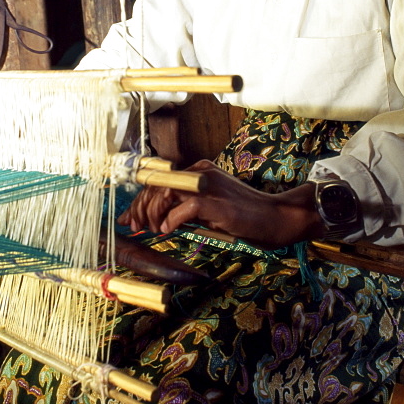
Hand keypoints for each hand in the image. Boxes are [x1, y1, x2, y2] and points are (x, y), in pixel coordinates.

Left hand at [122, 160, 325, 247]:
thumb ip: (183, 209)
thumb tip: (155, 220)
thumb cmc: (242, 217)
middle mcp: (200, 172)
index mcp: (198, 171)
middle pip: (156, 185)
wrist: (273, 218)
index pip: (159, 180)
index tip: (131, 218)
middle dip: (140, 207)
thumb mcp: (207, 210)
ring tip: (155, 230)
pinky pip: (182, 208)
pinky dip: (171, 221)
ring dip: (153, 214)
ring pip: (164, 193)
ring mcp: (207, 185)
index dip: (140, 199)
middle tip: (136, 227)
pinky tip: (168, 231)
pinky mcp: (214, 201)